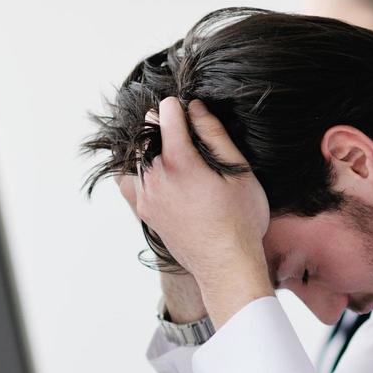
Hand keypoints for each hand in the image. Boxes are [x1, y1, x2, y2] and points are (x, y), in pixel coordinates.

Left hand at [134, 98, 272, 325]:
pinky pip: (132, 181)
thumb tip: (196, 108)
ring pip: (137, 156)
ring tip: (174, 153)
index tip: (189, 112)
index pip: (165, 113)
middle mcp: (155, 176)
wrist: (226, 265)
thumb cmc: (240, 221)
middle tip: (183, 130)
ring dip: (152, 148)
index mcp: (179, 160)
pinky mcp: (145, 211)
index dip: (179, 107)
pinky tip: (162, 175)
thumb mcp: (239, 171)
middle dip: (162, 124)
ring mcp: (147, 195)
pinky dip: (142, 170)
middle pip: (146, 132)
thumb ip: (215, 135)